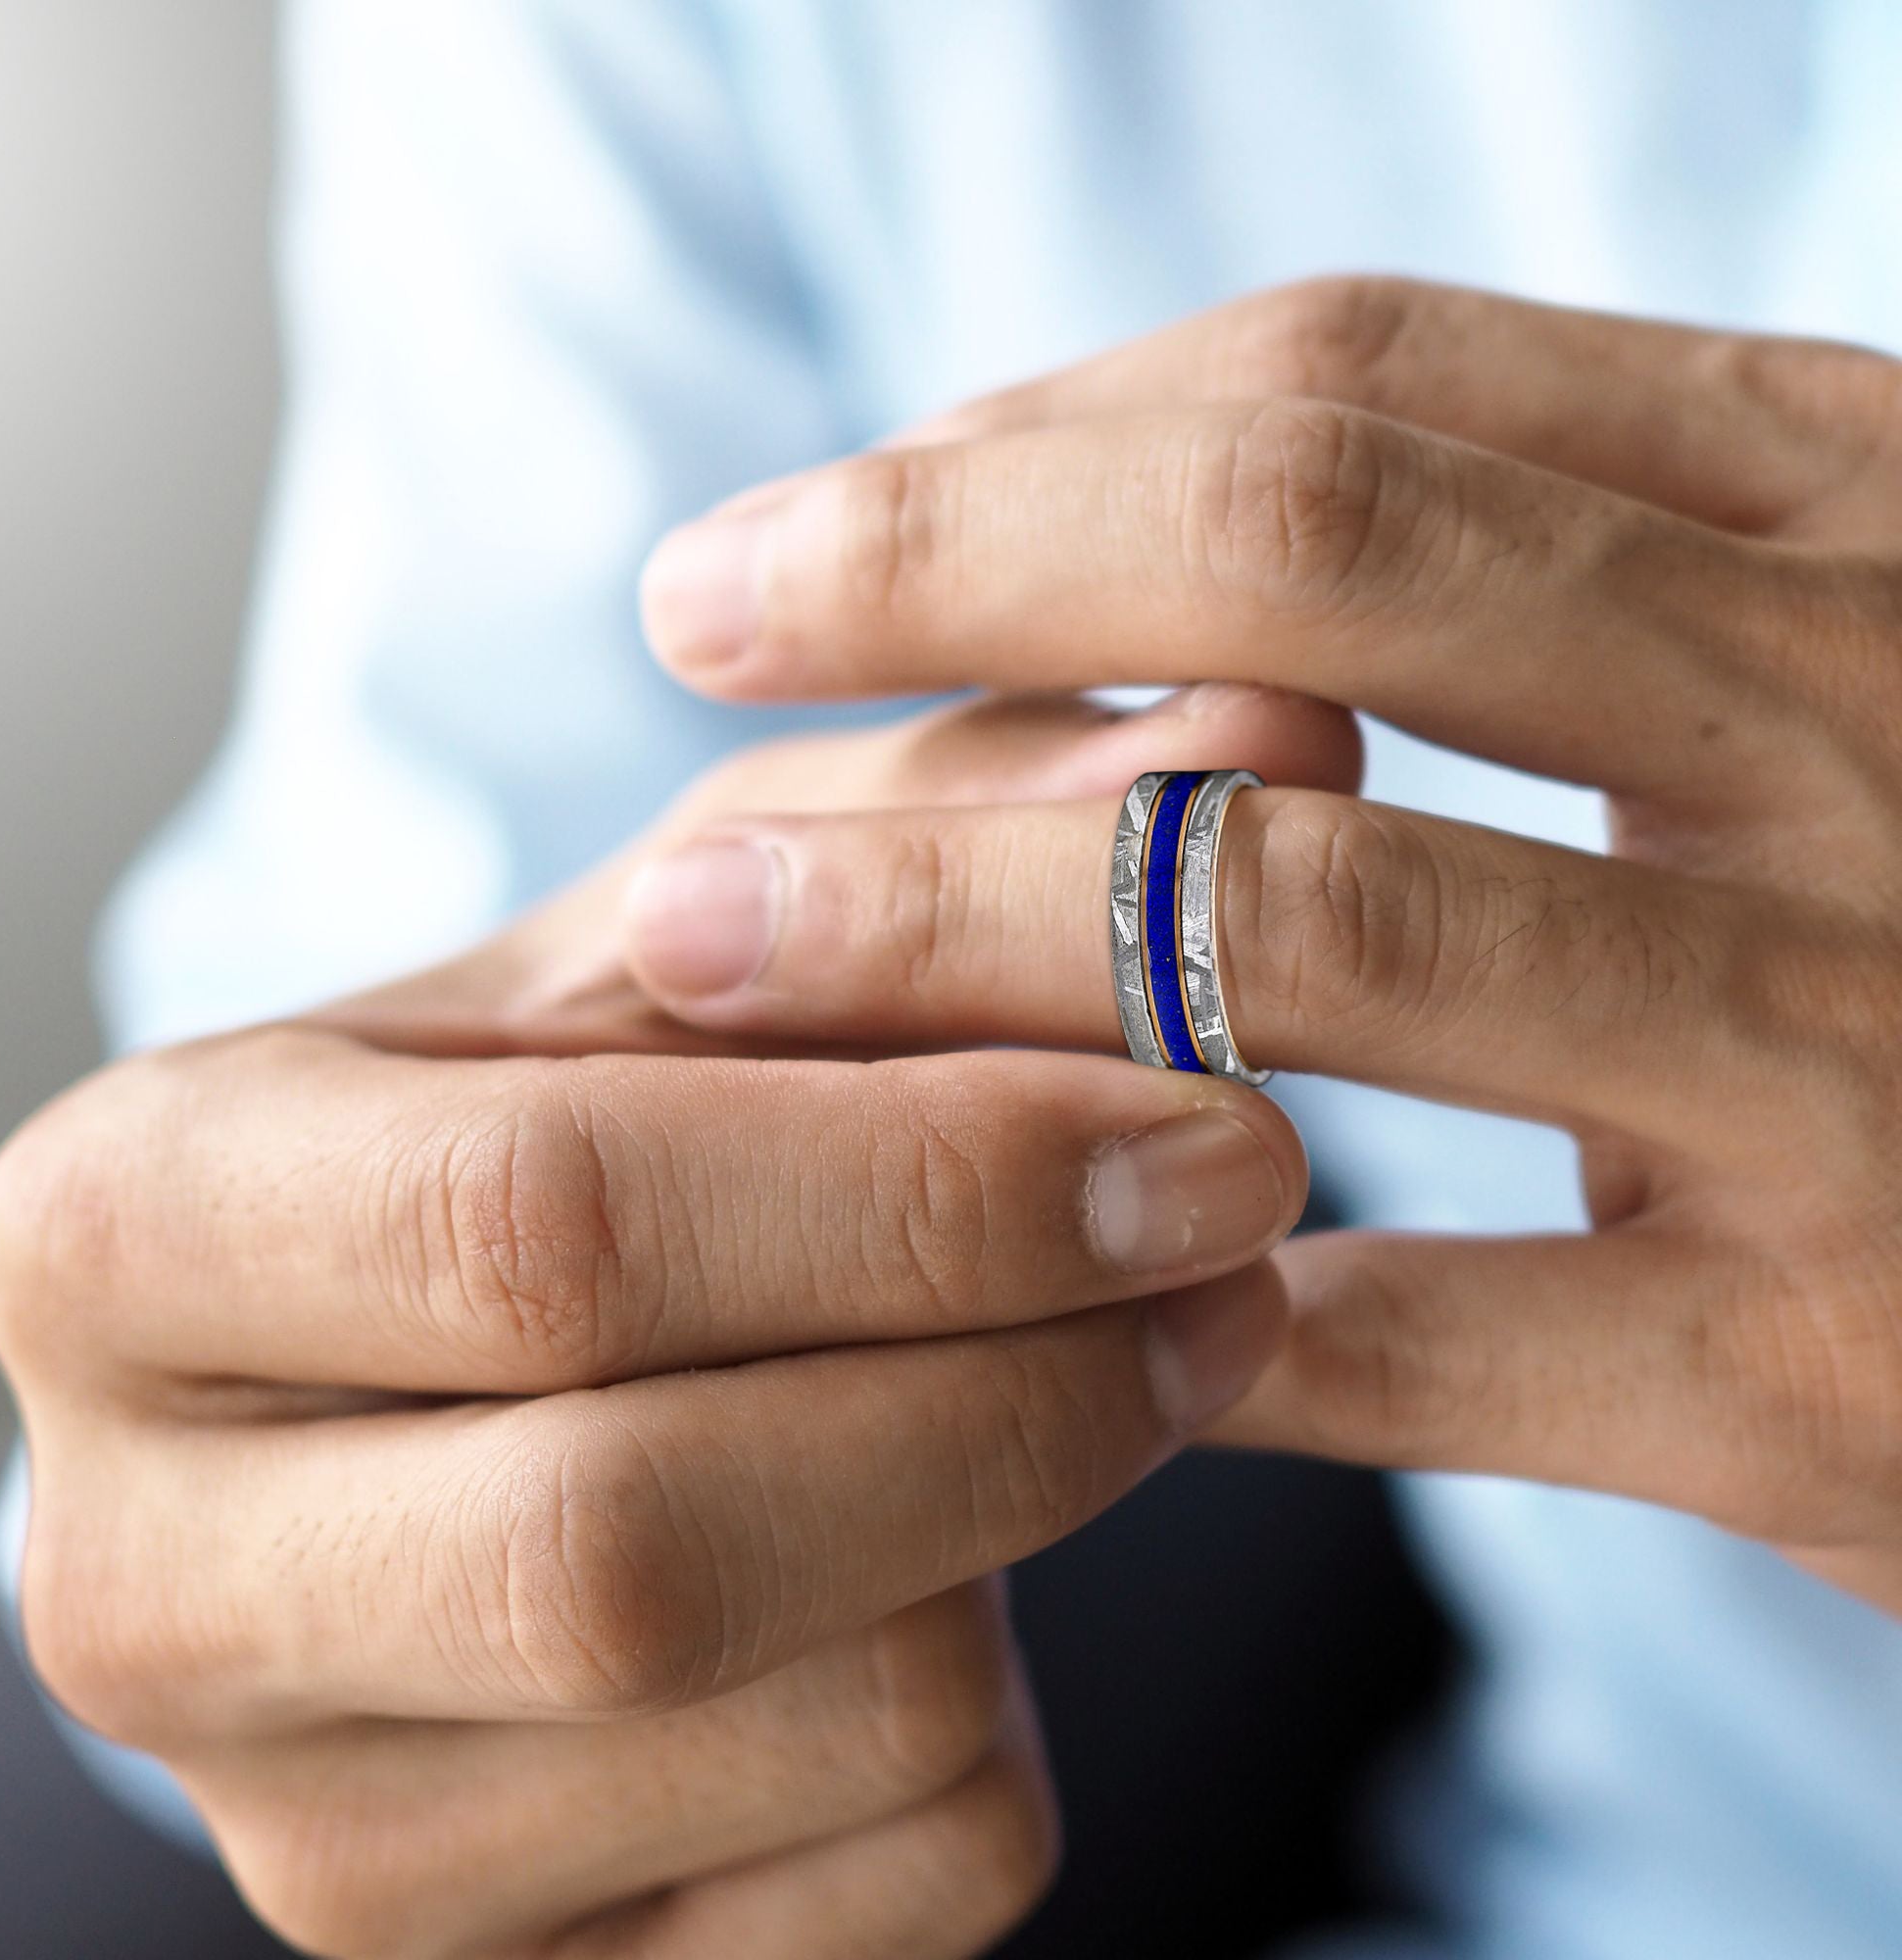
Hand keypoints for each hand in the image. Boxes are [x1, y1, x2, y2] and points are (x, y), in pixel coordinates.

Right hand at [0, 688, 1345, 1959]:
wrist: (445, 1391)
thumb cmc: (584, 1113)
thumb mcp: (714, 931)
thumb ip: (966, 822)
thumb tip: (1282, 719)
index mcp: (129, 1228)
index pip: (548, 1224)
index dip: (933, 1183)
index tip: (1220, 1122)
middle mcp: (139, 1563)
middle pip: (644, 1536)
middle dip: (1025, 1381)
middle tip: (1236, 1244)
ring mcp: (299, 1824)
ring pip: (814, 1728)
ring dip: (1044, 1519)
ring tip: (1113, 1360)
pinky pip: (883, 1898)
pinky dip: (1008, 1721)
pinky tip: (962, 1562)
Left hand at [635, 276, 1901, 1615]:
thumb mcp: (1850, 661)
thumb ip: (1571, 579)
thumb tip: (1115, 519)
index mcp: (1878, 526)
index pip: (1371, 388)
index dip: (1037, 436)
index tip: (823, 522)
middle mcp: (1895, 737)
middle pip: (1301, 560)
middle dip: (931, 571)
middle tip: (681, 614)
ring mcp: (1883, 1069)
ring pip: (1300, 917)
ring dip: (939, 923)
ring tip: (695, 934)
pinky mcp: (1854, 1393)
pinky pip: (1401, 1325)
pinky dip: (1146, 1287)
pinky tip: (981, 1279)